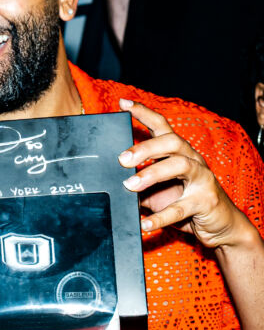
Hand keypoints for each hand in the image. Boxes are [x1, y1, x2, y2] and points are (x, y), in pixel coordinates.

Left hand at [118, 99, 248, 247]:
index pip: (162, 126)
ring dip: (152, 174)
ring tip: (130, 186)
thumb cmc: (185, 203)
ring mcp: (202, 179)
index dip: (143, 113)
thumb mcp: (157, 191)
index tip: (123, 104)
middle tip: (122, 160)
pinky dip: (160, 217)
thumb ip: (137, 184)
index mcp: (179, 152)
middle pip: (171, 142)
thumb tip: (109, 183)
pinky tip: (144, 224)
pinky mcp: (206, 201)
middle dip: (145, 148)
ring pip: (179, 166)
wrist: (221, 226)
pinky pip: (180, 208)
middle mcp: (192, 160)